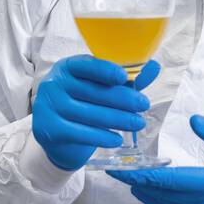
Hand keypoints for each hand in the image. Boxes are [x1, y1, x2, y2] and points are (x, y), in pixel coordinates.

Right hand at [31, 56, 160, 170]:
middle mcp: (54, 84)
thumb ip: (125, 79)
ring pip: (90, 114)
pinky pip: (81, 133)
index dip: (105, 70)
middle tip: (143, 105)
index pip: (85, 65)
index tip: (124, 77)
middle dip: (122, 99)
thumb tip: (154, 67)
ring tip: (138, 123)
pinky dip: (103, 136)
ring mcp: (49, 107)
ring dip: (119, 119)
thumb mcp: (100, 87)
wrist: (57, 135)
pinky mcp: (50, 130)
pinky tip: (118, 138)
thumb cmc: (82, 103)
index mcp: (66, 67)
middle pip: (92, 91)